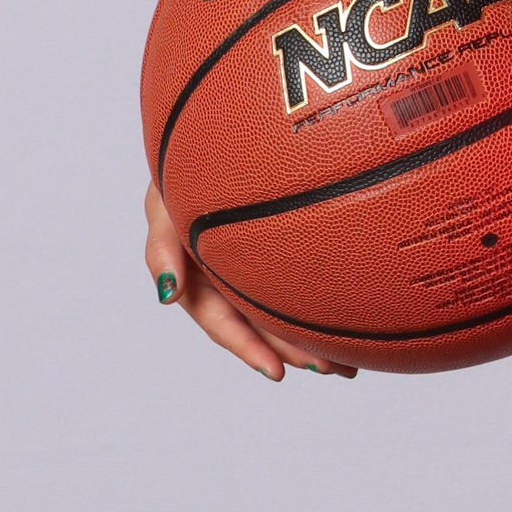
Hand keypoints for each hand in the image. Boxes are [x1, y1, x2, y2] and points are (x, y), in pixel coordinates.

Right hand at [143, 183, 355, 379]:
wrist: (211, 138)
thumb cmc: (179, 170)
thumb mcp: (162, 206)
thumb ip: (160, 248)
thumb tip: (168, 296)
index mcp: (199, 280)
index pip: (224, 323)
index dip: (249, 349)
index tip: (278, 373)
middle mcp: (228, 279)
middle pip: (262, 323)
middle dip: (295, 350)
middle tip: (334, 369)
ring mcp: (254, 264)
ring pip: (285, 306)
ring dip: (313, 335)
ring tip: (349, 359)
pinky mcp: (282, 244)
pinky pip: (302, 276)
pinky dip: (322, 298)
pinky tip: (351, 314)